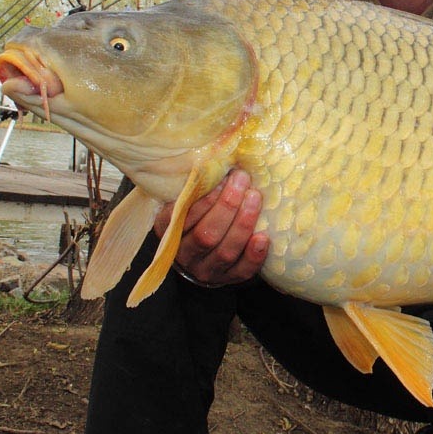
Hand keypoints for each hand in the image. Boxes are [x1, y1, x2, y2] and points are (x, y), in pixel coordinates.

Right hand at [155, 169, 268, 286]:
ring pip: (224, 252)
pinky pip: (240, 271)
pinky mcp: (226, 279)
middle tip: (244, 181)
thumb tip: (221, 154)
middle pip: (206, 235)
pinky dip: (254, 255)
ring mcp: (205, 270)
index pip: (184, 216)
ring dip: (243, 224)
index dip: (206, 198)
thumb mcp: (188, 198)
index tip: (224, 178)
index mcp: (168, 230)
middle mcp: (183, 253)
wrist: (198, 251)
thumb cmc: (197, 213)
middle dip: (228, 206)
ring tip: (255, 199)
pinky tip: (264, 237)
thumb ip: (197, 184)